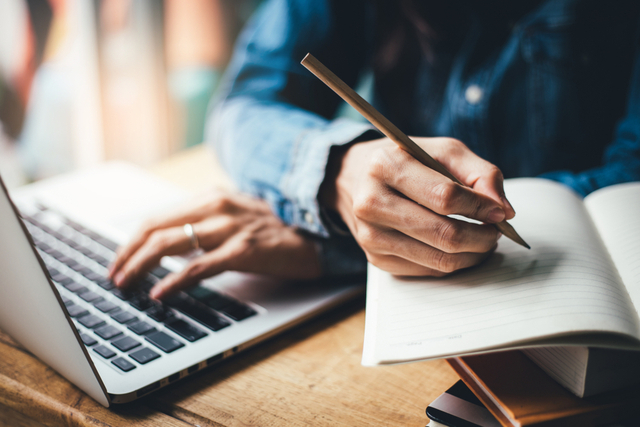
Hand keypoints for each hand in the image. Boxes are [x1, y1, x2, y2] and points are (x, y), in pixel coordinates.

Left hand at [109, 189, 321, 298]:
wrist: (317, 236)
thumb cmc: (274, 230)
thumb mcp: (235, 217)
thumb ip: (204, 224)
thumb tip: (168, 246)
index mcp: (211, 197)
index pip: (157, 217)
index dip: (132, 241)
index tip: (119, 261)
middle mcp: (217, 205)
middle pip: (156, 228)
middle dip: (128, 254)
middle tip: (114, 277)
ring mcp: (230, 226)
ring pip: (171, 243)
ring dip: (141, 266)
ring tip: (126, 285)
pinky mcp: (244, 249)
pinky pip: (199, 267)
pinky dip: (174, 281)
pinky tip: (160, 293)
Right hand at [320, 137, 514, 276]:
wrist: (354, 179)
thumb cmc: (405, 161)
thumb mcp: (442, 151)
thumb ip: (479, 173)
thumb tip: (502, 210)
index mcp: (386, 167)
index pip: (445, 197)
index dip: (480, 208)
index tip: (500, 212)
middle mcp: (371, 203)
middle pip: (444, 234)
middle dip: (482, 237)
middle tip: (496, 231)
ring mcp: (370, 236)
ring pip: (439, 260)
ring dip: (472, 254)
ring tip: (482, 239)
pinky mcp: (375, 260)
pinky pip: (428, 271)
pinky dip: (453, 263)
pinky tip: (458, 248)